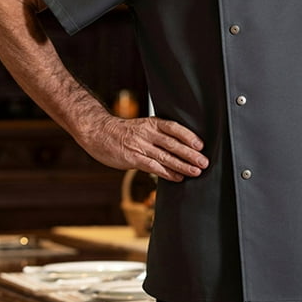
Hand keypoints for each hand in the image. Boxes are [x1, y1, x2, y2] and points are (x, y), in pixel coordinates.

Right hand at [81, 114, 207, 181]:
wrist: (98, 132)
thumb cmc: (123, 131)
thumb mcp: (142, 126)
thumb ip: (158, 134)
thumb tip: (180, 145)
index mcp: (152, 123)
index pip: (174, 128)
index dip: (189, 136)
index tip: (201, 145)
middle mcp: (147, 133)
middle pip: (173, 144)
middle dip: (190, 154)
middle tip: (204, 162)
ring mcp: (140, 146)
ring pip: (165, 157)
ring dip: (182, 165)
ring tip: (196, 172)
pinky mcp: (132, 158)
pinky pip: (153, 167)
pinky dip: (167, 173)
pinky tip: (178, 178)